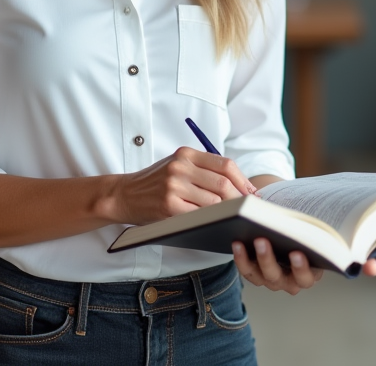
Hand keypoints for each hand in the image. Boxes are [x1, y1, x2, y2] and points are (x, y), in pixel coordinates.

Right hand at [111, 147, 255, 225]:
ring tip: (235, 217)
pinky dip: (211, 219)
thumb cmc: (155, 182)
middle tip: (248, 209)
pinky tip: (215, 223)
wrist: (124, 194)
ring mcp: (174, 186)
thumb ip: (203, 169)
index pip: (225, 164)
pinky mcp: (169, 206)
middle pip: (223, 182)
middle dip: (240, 198)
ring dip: (228, 211)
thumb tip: (239, 184)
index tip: (252, 193)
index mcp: (186, 153)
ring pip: (214, 200)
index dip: (243, 180)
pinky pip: (199, 214)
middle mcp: (180, 167)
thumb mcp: (177, 165)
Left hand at [232, 238, 375, 294]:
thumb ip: (355, 255)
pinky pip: (246, 269)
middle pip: (280, 278)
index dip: (301, 267)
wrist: (290, 223)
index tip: (297, 252)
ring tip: (251, 237)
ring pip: (261, 274)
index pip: (308, 277)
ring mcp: (271, 277)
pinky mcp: (254, 270)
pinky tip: (236, 240)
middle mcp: (290, 281)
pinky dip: (240, 257)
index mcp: (312, 273)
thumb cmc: (313, 230)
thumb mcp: (332, 239)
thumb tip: (374, 269)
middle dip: (271, 260)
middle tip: (264, 239)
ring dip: (253, 258)